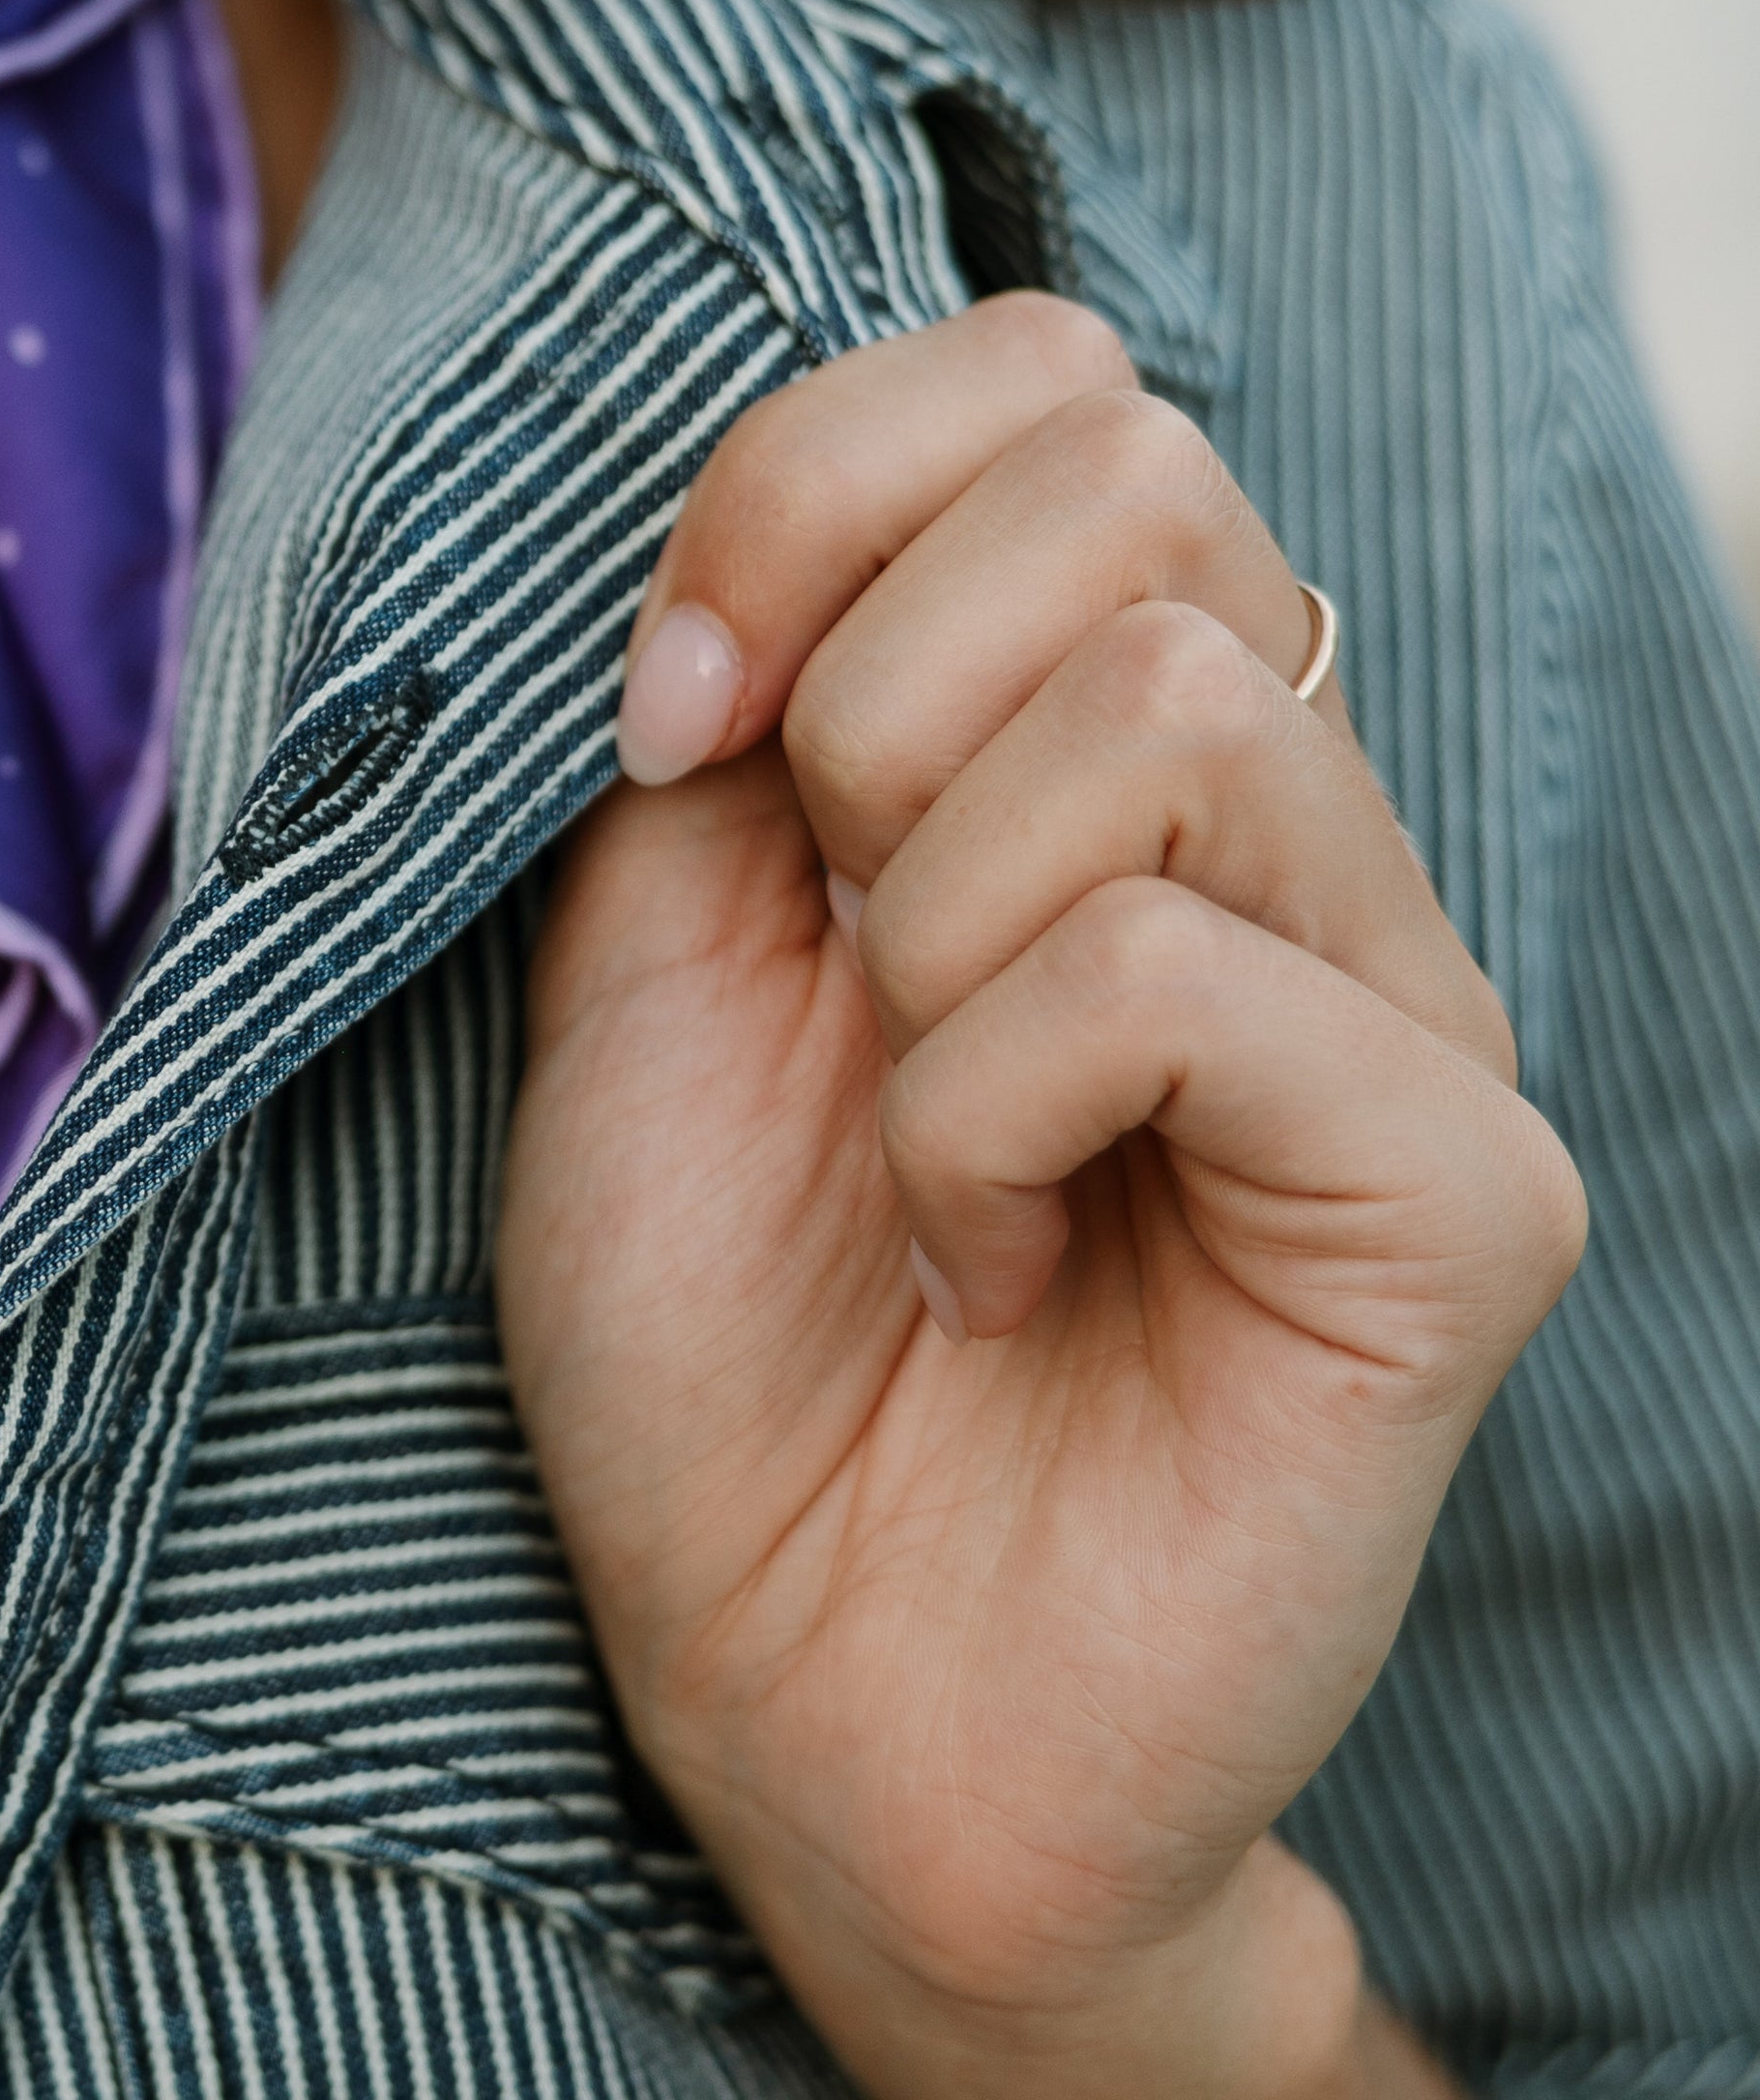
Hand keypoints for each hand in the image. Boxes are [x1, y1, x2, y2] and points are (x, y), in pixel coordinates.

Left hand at [495, 297, 1586, 2099]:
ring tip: (920, 1153)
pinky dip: (993, 1111)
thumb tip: (782, 537)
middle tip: (822, 965)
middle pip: (1130, 475)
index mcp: (1110, 739)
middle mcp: (1300, 830)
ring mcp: (1406, 1000)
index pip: (1052, 378)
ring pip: (1167, 706)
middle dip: (865, 702)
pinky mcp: (1456, 1190)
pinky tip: (991, 1271)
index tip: (665, 727)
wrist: (804, 1721)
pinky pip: (1178, 972)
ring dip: (926, 941)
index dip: (806, 490)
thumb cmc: (729, 1361)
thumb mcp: (642, 967)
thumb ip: (734, 709)